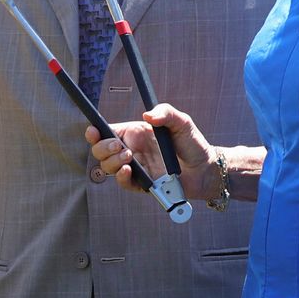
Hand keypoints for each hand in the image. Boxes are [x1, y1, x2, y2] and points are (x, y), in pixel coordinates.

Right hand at [87, 103, 218, 199]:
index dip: (95, 132)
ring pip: (108, 167)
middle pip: (101, 151)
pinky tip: (127, 170)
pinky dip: (120, 177)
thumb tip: (148, 114)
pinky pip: (123, 183)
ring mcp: (136, 168)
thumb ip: (166, 112)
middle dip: (103, 148)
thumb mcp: (182, 122)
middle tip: (119, 146)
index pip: (107, 132)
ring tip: (129, 156)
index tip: (93, 131)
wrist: (205, 168)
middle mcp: (132, 150)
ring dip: (112, 162)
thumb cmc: (192, 143)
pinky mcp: (142, 184)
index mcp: (135, 134)